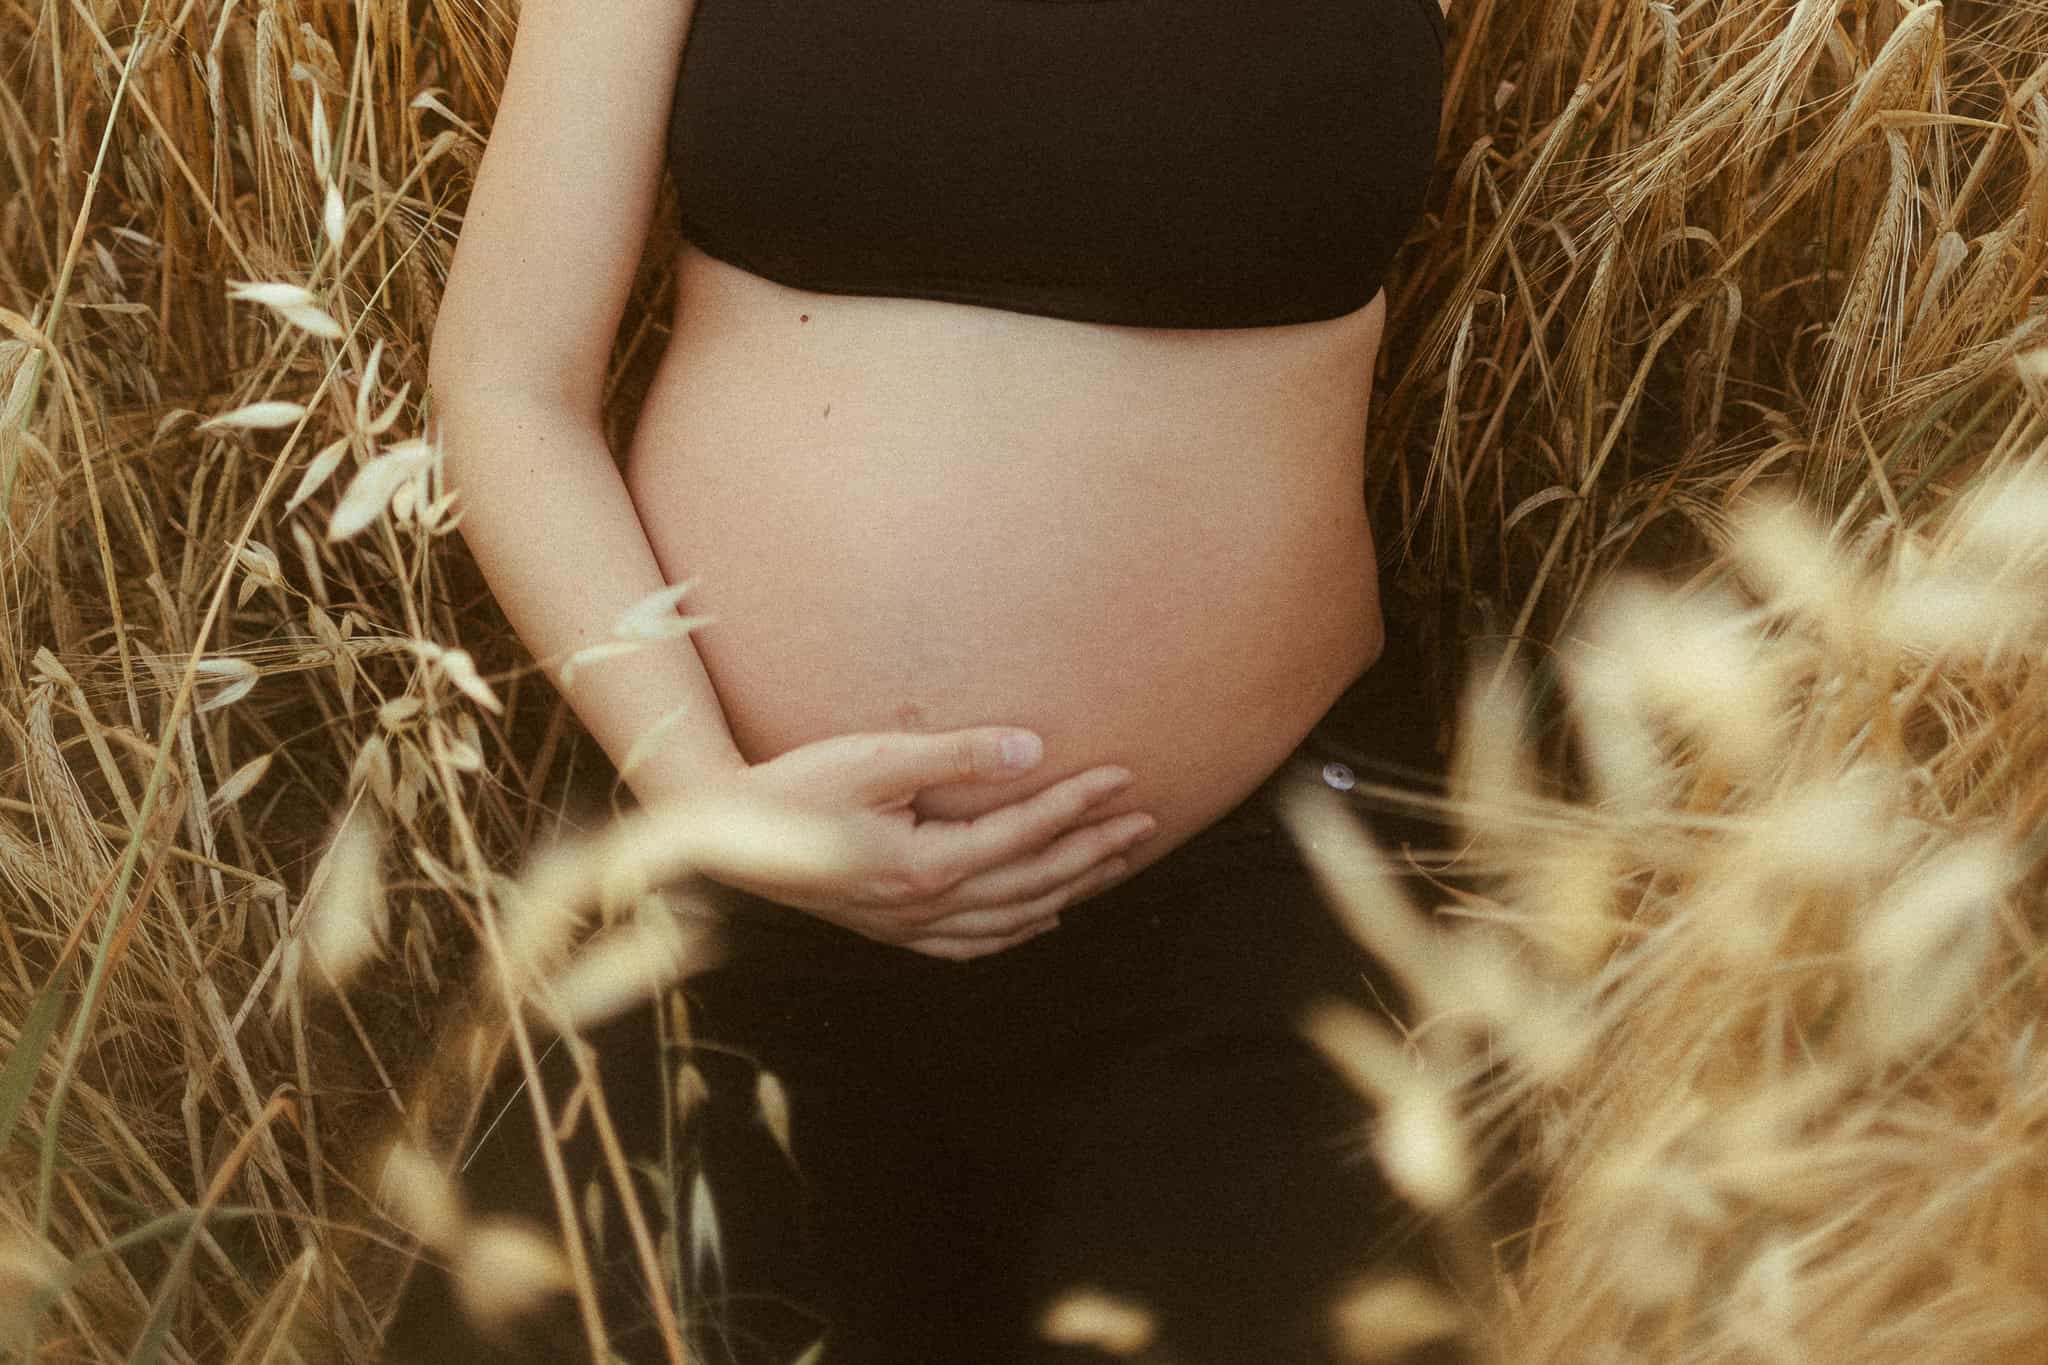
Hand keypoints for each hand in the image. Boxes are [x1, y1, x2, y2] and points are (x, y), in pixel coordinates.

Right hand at [675, 728, 1155, 959]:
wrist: (722, 836)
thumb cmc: (793, 786)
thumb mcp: (873, 758)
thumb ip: (954, 756)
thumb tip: (1030, 750)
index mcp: (926, 866)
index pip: (1026, 833)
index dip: (1080, 804)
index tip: (1126, 777)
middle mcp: (926, 908)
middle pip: (1034, 882)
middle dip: (1096, 851)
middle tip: (1147, 822)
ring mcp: (909, 927)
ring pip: (1013, 917)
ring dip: (1070, 889)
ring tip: (1116, 862)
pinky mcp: (891, 930)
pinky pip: (974, 942)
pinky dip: (1019, 930)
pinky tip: (1044, 918)